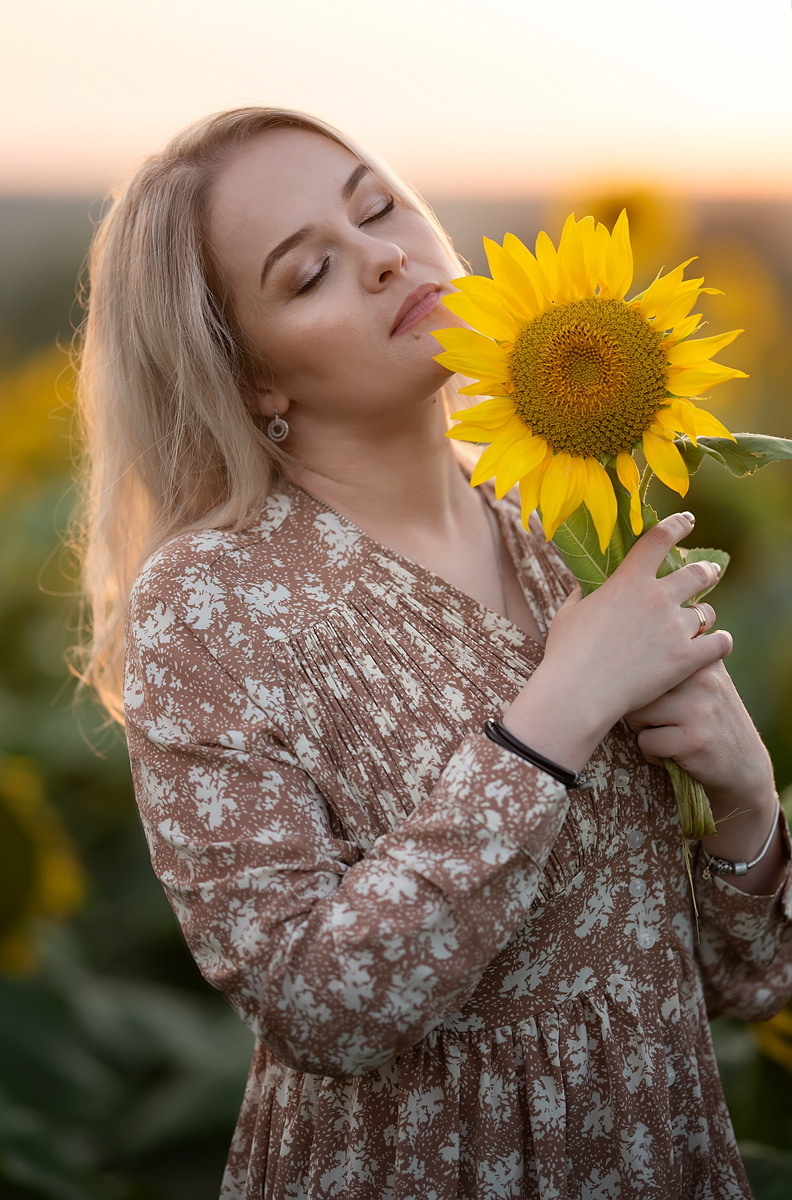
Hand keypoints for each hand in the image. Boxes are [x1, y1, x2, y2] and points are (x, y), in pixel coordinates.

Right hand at [503, 513, 732, 770]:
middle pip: (696, 573)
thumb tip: (585, 586)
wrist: (579, 691)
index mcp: (628, 580)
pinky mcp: (686, 658)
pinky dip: (720, 642)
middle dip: (706, 571)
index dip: (677, 525)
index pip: (659, 539)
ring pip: (707, 612)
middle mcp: (657, 597)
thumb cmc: (566, 652)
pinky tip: (719, 642)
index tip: (687, 521)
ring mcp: (674, 627)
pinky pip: (719, 643)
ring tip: (704, 619)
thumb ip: (582, 594)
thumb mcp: (569, 613)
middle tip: (710, 572)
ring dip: (705, 614)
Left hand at [624, 660, 774, 813]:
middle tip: (655, 721)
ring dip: (642, 730)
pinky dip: (652, 753)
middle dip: (636, 708)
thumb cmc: (709, 720)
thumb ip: (675, 661)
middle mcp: (703, 678)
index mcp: (701, 658)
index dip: (638, 681)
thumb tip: (622, 649)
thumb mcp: (703, 681)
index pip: (646, 659)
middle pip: (637, 686)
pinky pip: (646, 742)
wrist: (745, 765)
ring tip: (663, 735)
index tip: (646, 694)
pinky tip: (671, 754)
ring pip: (637, 714)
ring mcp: (700, 708)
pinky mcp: (695, 740)